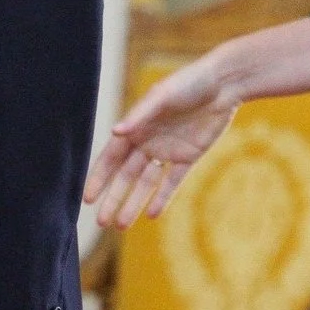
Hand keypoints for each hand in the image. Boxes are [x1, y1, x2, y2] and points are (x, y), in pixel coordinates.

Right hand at [84, 48, 240, 227]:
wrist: (223, 84)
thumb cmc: (188, 83)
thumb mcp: (161, 96)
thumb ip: (139, 115)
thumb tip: (115, 131)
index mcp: (135, 127)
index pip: (111, 158)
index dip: (99, 178)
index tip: (87, 198)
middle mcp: (147, 141)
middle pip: (125, 176)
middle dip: (113, 198)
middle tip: (102, 223)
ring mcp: (167, 150)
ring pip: (146, 183)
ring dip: (134, 203)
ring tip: (122, 225)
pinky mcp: (188, 156)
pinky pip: (172, 181)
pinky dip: (163, 197)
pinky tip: (152, 214)